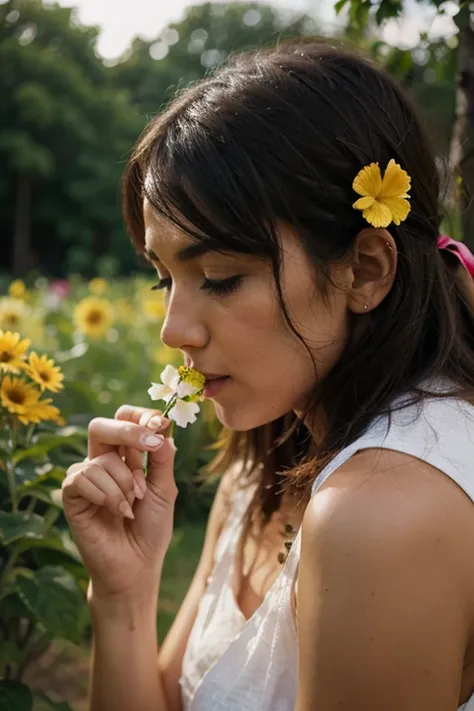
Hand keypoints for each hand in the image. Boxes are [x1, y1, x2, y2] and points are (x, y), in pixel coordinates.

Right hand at [62, 406, 177, 601]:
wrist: (136, 566)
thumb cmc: (150, 528)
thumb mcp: (164, 489)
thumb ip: (162, 458)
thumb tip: (162, 427)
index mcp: (126, 455)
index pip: (125, 419)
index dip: (141, 415)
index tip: (160, 423)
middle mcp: (104, 461)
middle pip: (103, 426)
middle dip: (128, 431)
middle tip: (150, 444)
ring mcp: (86, 477)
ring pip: (102, 458)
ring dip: (125, 481)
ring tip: (132, 505)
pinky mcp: (72, 495)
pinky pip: (84, 477)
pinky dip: (107, 494)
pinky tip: (118, 512)